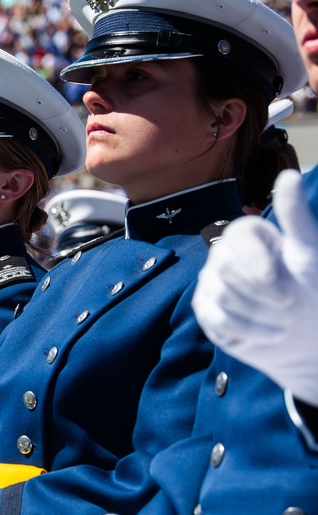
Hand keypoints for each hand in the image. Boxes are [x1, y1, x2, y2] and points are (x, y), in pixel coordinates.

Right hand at [193, 170, 317, 403]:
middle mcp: (225, 255)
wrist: (310, 339)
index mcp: (251, 237)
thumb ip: (296, 217)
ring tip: (284, 321)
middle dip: (261, 291)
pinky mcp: (206, 310)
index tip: (281, 280)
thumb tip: (289, 175)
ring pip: (221, 293)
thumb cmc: (314, 292)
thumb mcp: (310, 254)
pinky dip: (249, 329)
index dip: (255, 259)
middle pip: (224, 264)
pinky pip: (216, 317)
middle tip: (289, 304)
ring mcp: (212, 283)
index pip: (237, 235)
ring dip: (261, 314)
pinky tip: (271, 334)